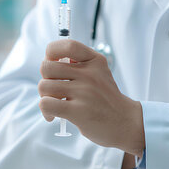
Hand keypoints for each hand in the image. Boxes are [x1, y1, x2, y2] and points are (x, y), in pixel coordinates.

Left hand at [38, 40, 144, 156]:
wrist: (124, 123)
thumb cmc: (104, 98)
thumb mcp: (98, 73)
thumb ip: (77, 64)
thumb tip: (47, 62)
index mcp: (95, 60)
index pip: (67, 45)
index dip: (52, 53)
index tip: (54, 64)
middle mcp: (90, 74)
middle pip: (47, 67)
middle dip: (45, 79)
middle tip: (54, 90)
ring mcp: (84, 92)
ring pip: (44, 86)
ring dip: (44, 97)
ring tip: (55, 104)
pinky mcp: (78, 111)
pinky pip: (46, 103)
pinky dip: (45, 110)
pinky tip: (53, 116)